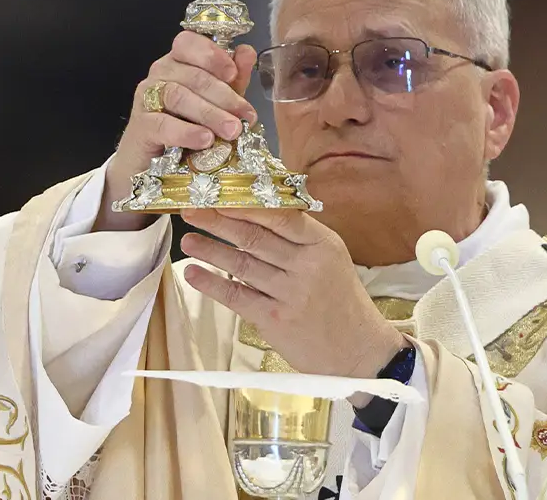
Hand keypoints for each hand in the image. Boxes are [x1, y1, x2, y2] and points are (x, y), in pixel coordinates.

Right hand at [96, 31, 257, 231]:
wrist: (149, 163)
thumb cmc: (186, 127)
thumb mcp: (216, 102)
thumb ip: (232, 79)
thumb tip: (246, 52)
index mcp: (179, 61)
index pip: (189, 42)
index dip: (212, 54)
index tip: (233, 73)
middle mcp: (160, 73)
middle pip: (192, 75)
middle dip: (224, 96)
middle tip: (245, 117)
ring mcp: (147, 97)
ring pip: (178, 96)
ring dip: (210, 113)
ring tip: (232, 131)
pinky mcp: (140, 125)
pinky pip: (163, 124)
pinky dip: (187, 131)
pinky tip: (205, 140)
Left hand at [179, 208, 409, 381]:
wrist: (358, 351)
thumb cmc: (342, 302)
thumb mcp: (332, 260)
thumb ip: (300, 238)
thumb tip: (257, 212)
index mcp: (323, 244)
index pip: (279, 216)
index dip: (244, 204)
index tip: (220, 195)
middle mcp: (307, 266)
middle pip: (254, 237)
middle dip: (218, 221)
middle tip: (192, 210)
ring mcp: (290, 294)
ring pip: (241, 264)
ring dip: (209, 251)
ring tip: (188, 240)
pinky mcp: (274, 319)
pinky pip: (236, 296)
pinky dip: (211, 284)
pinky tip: (193, 274)